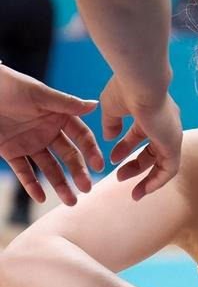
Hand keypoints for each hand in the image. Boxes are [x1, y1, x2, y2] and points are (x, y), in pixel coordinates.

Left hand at [0, 64, 103, 204]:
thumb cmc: (9, 85)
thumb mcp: (39, 94)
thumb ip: (67, 103)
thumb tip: (95, 105)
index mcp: (59, 116)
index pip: (81, 137)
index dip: (91, 151)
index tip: (99, 166)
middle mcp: (48, 132)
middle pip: (69, 156)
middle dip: (78, 173)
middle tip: (87, 189)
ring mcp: (31, 143)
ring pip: (50, 168)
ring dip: (61, 184)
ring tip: (71, 201)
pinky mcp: (11, 152)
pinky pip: (23, 171)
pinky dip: (31, 185)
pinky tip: (41, 198)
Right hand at [99, 76, 181, 200]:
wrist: (141, 83)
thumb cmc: (126, 90)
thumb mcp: (112, 108)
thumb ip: (111, 123)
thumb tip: (109, 137)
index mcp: (151, 114)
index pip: (141, 136)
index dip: (126, 150)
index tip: (112, 160)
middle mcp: (164, 125)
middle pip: (152, 151)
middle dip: (135, 166)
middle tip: (119, 176)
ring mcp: (171, 134)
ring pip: (162, 162)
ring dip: (147, 177)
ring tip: (133, 191)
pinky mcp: (174, 144)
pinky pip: (170, 168)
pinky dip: (158, 181)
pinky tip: (145, 190)